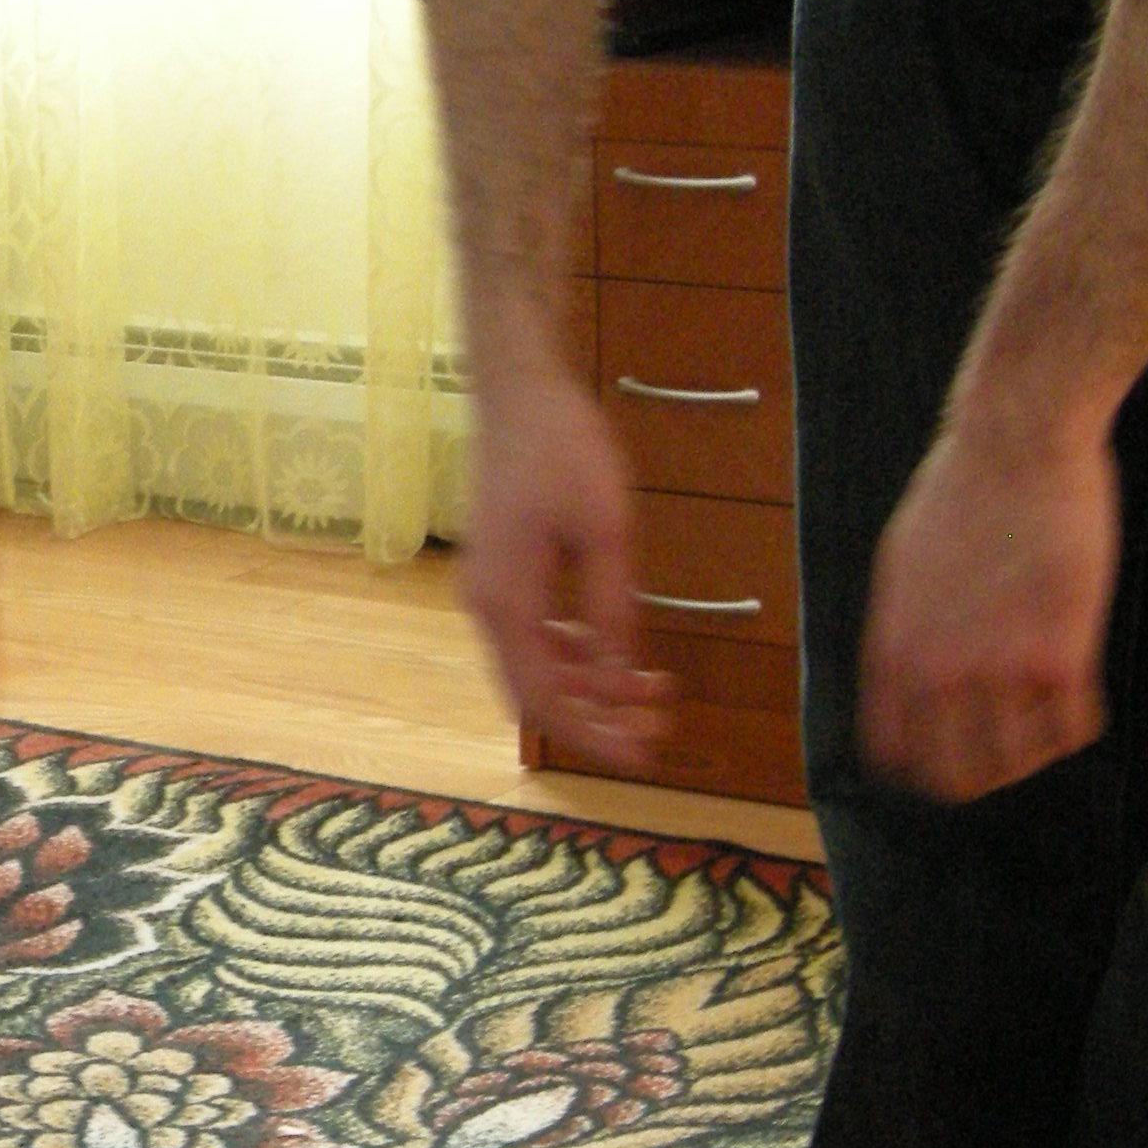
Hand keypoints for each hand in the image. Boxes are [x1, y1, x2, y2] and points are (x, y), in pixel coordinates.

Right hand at [461, 361, 673, 770]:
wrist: (517, 389)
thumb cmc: (562, 448)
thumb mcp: (606, 532)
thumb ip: (611, 612)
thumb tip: (619, 681)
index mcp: (505, 603)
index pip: (546, 700)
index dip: (596, 736)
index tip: (647, 757)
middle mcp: (485, 607)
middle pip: (534, 694)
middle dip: (598, 718)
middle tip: (661, 723)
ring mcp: (487, 591)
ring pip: (534, 669)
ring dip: (590, 688)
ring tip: (653, 688)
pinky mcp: (499, 574)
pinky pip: (532, 639)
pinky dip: (574, 657)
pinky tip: (615, 650)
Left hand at [859, 412, 1116, 798]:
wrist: (1014, 444)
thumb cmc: (960, 491)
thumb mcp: (901, 568)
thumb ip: (905, 631)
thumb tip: (912, 679)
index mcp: (890, 651)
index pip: (891, 756)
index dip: (921, 768)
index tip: (949, 757)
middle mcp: (936, 673)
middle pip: (954, 777)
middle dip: (981, 775)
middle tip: (1007, 754)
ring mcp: (998, 670)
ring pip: (1018, 762)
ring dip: (1033, 752)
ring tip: (1045, 718)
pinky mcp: (1061, 656)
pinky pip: (1073, 729)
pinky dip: (1076, 724)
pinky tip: (1077, 692)